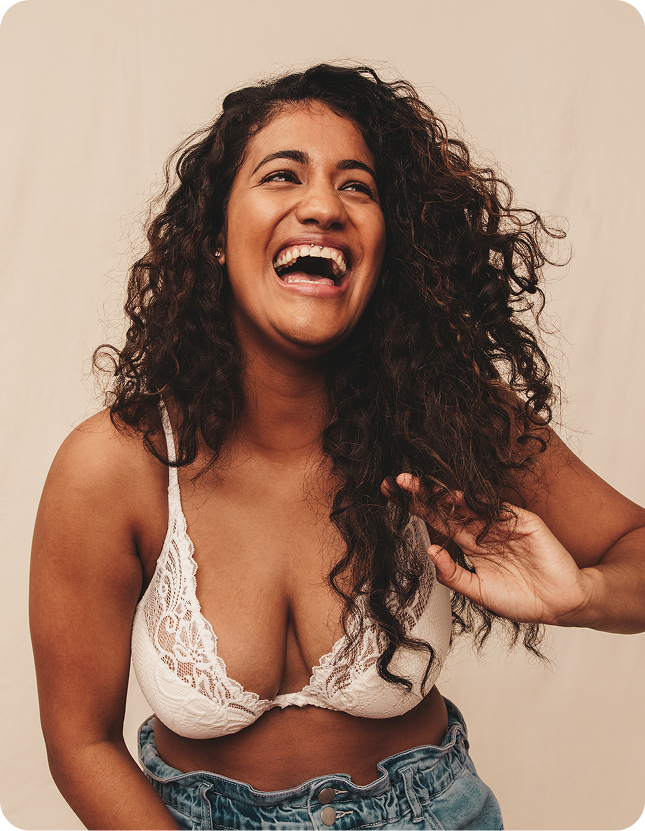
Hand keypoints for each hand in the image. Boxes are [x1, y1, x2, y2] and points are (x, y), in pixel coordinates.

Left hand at [383, 473, 593, 625]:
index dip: (417, 509)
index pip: (439, 521)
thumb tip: (430, 551)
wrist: (560, 604)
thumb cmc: (521, 599)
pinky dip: (478, 505)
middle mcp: (483, 530)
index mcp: (471, 544)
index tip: (391, 497)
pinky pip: (498, 511)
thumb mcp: (478, 592)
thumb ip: (454, 574)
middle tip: (399, 482)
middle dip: (423, 494)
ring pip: (469, 504)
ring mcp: (503, 524)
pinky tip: (456, 500)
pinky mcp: (524, 523)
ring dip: (444, 495)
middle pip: (448, 507)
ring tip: (420, 487)